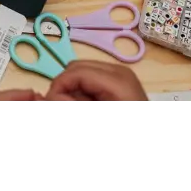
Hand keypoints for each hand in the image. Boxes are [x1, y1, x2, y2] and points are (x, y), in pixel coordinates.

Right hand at [0, 61, 148, 102]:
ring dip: (73, 86)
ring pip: (82, 70)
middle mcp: (117, 69)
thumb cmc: (122, 111)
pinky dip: (84, 88)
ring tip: (76, 102)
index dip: (58, 84)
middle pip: (76, 66)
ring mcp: (119, 73)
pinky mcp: (118, 79)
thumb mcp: (94, 109)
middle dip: (65, 84)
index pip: (75, 70)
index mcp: (116, 77)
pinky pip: (92, 76)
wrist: (141, 123)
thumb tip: (51, 96)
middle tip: (62, 102)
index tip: (50, 99)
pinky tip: (87, 100)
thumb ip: (72, 101)